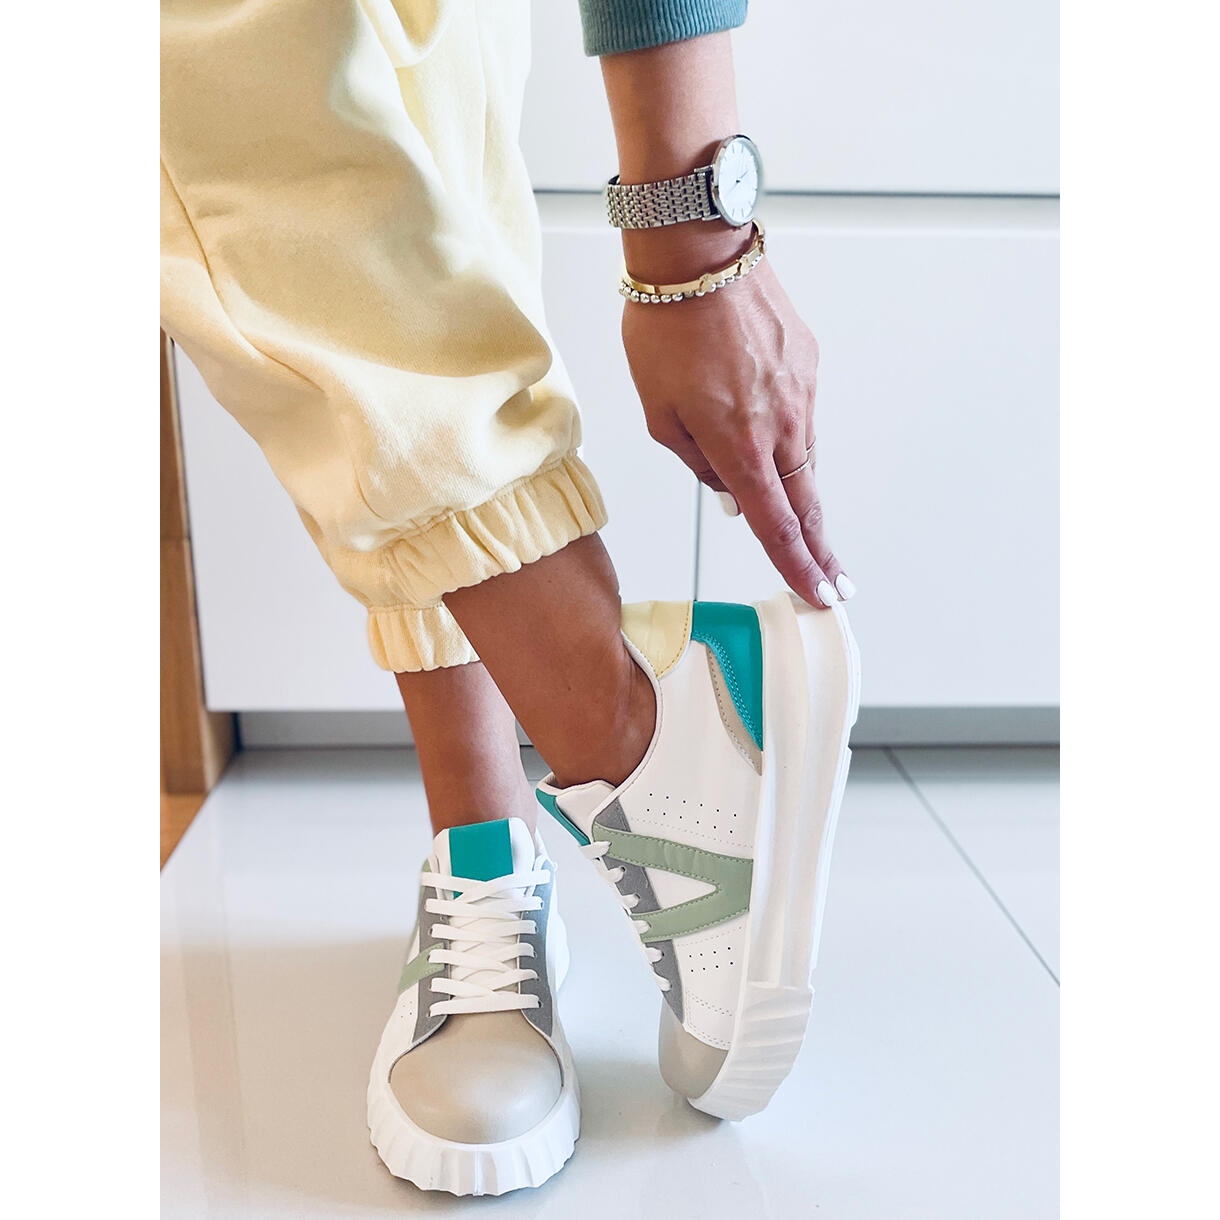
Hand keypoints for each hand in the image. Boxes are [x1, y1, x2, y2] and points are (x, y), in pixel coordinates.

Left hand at [621, 254, 850, 608]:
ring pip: (804, 458)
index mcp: (739, 444)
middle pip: (806, 503)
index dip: (798, 567)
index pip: (777, 525)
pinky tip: (767, 428)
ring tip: (801, 521)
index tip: (818, 595)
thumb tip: (735, 497)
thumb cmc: (664, 333)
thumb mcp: (660, 413)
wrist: (698, 257)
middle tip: (836, 583)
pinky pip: (799, 414)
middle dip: (820, 550)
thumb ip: (699, 463)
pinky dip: (787, 434)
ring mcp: (802, 392)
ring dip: (801, 493)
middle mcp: (782, 424)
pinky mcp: (808, 363)